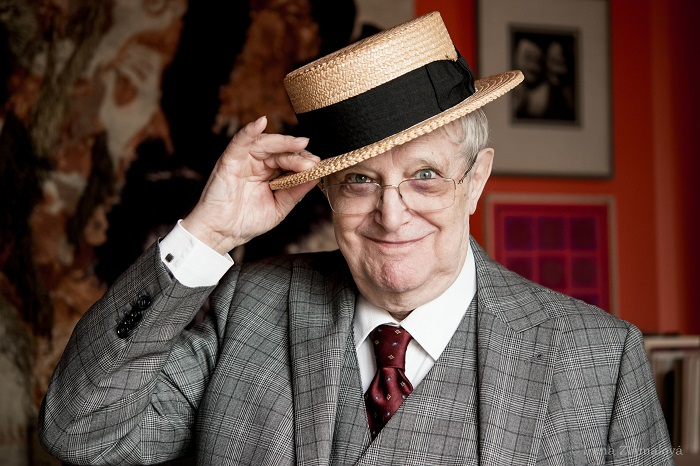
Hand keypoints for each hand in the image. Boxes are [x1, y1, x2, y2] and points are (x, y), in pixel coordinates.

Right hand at [181, 116, 318, 253]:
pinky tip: (261, 122)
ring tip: (299, 144)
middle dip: (298, 154)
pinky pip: (240, 141)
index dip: (304, 161)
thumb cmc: (247, 221)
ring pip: (266, 144)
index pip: (291, 161)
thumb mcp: (280, 207)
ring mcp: (245, 160)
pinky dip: (250, 130)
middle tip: (312, 161)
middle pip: (281, 151)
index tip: (319, 166)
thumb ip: (296, 191)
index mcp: (271, 174)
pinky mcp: (230, 159)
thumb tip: (316, 176)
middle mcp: (259, 164)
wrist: (222, 233)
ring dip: (284, 143)